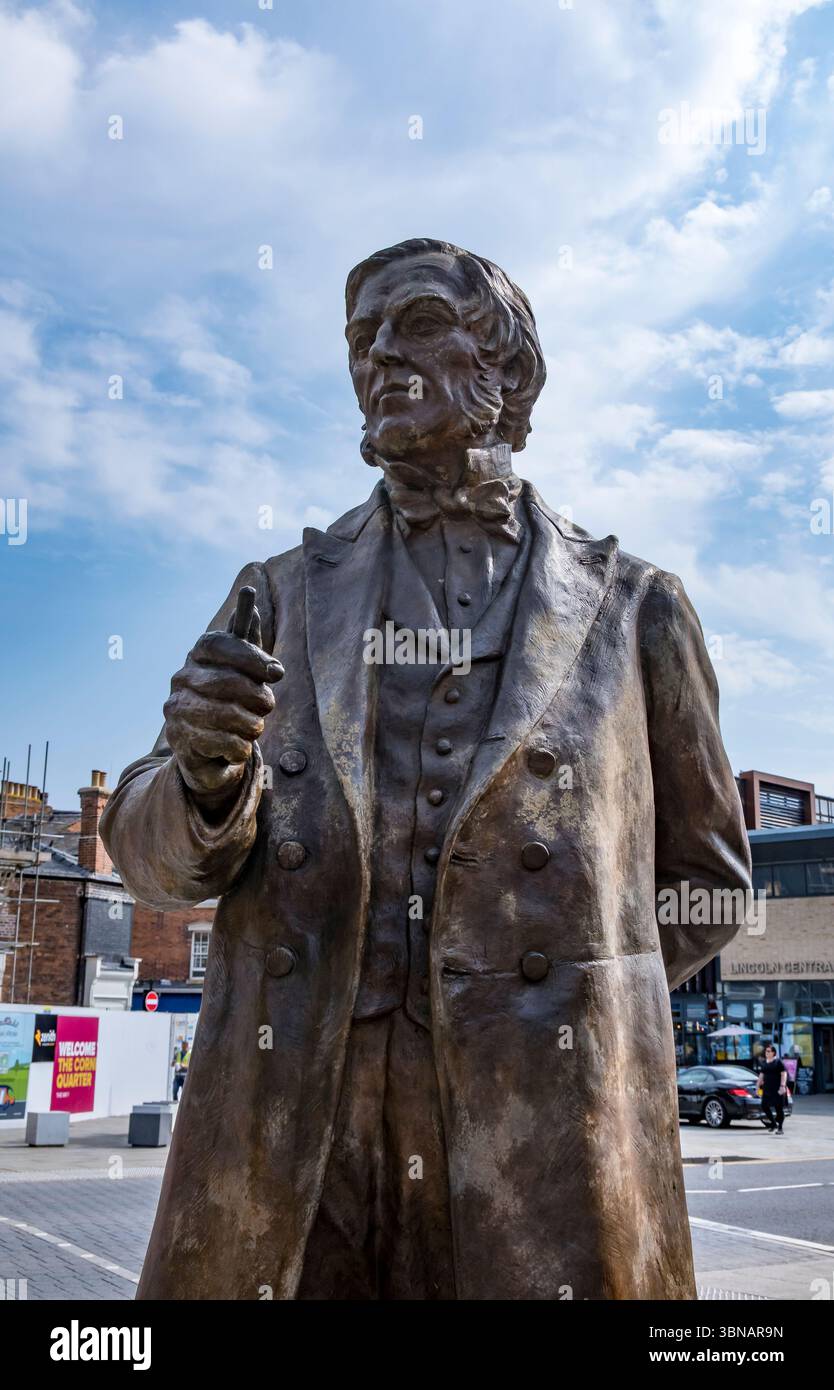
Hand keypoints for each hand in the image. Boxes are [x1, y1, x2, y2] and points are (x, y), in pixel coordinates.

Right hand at [163, 586, 283, 808]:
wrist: (207, 749)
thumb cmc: (232, 699)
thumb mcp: (244, 668)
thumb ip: (247, 638)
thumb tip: (249, 598)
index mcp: (197, 655)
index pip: (216, 644)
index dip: (249, 656)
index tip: (278, 673)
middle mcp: (180, 678)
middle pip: (225, 681)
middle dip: (256, 696)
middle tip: (270, 704)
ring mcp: (176, 709)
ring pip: (226, 715)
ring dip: (252, 724)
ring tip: (255, 727)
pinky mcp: (179, 741)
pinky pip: (223, 743)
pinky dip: (241, 747)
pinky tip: (240, 746)